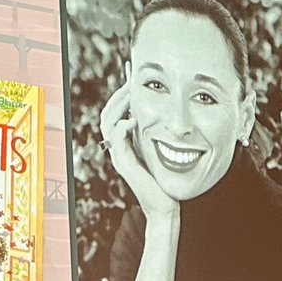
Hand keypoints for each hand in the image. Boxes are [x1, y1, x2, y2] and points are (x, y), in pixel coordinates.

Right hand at [99, 67, 181, 222]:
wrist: (166, 207)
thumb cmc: (170, 180)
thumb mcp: (165, 150)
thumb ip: (163, 133)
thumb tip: (173, 112)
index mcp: (128, 142)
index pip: (118, 111)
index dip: (123, 92)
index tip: (133, 74)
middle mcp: (120, 147)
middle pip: (108, 113)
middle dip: (119, 94)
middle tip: (132, 80)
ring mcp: (120, 155)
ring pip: (107, 122)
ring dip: (118, 104)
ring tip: (132, 93)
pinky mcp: (124, 163)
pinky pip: (115, 139)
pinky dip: (121, 126)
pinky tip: (133, 119)